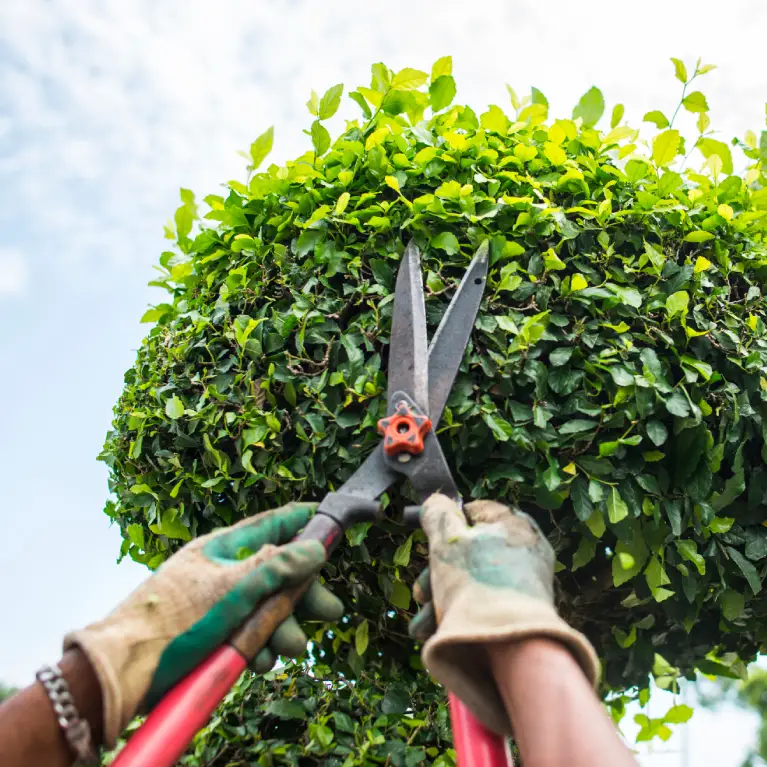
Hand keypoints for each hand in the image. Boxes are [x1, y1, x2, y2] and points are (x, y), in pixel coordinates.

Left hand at [64, 503, 341, 746]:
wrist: (124, 672)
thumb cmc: (172, 620)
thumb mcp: (231, 589)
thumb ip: (276, 568)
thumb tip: (316, 548)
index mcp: (223, 548)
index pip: (273, 524)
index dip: (303, 522)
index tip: (330, 518)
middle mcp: (224, 573)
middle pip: (277, 575)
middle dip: (303, 596)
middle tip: (330, 612)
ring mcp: (219, 606)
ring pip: (266, 610)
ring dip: (282, 629)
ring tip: (290, 646)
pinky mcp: (215, 636)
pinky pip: (250, 636)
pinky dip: (259, 648)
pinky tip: (260, 662)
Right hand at [409, 494, 598, 734]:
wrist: (510, 649)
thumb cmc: (478, 585)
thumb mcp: (448, 542)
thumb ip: (437, 515)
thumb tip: (436, 501)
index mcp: (513, 525)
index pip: (477, 511)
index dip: (448, 522)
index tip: (429, 537)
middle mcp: (522, 553)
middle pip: (469, 552)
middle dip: (436, 572)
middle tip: (421, 591)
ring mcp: (522, 587)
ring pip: (471, 584)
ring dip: (439, 600)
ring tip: (423, 621)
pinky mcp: (517, 616)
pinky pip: (482, 607)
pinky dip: (457, 617)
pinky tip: (434, 633)